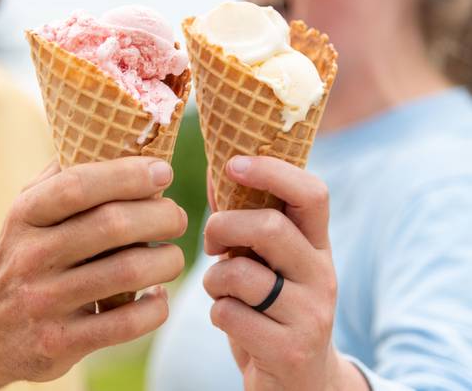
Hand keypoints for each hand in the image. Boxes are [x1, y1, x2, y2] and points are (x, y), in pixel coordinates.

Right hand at [0, 157, 186, 389]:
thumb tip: (118, 142)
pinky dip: (156, 307)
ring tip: (171, 256)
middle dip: (161, 215)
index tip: (162, 171)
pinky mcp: (61, 344)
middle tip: (175, 217)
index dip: (128, 174)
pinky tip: (157, 296)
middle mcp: (31, 257)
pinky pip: (128, 323)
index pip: (79, 184)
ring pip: (128, 272)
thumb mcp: (24, 213)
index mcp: (25, 216)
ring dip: (167, 260)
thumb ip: (62, 178)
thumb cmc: (17, 257)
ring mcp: (45, 302)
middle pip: (113, 225)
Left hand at [203, 157, 365, 390]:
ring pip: (241, 273)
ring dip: (214, 279)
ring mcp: (310, 314)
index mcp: (317, 246)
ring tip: (222, 291)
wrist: (301, 383)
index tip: (232, 164)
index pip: (312, 194)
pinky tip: (231, 322)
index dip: (271, 171)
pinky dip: (217, 313)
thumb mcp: (268, 263)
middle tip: (211, 242)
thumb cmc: (272, 309)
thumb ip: (246, 222)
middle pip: (270, 228)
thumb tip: (216, 170)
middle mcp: (321, 275)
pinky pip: (230, 314)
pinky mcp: (290, 350)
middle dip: (223, 227)